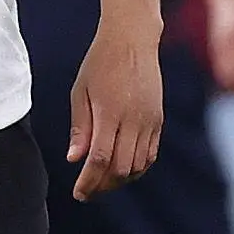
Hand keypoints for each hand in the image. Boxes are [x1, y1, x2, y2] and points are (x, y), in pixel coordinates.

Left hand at [68, 27, 163, 199]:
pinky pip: (150, 155)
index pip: (100, 159)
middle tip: (87, 190)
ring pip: (138, 166)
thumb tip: (74, 160)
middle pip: (121, 169)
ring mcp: (150, 121)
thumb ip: (80, 127)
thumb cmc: (100, 63)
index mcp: (110, 112)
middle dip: (103, 185)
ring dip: (120, 179)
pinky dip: (136, 168)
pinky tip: (121, 168)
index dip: (89, 181)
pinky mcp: (158, 120)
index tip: (78, 193)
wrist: (132, 39)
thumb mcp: (81, 91)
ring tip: (102, 180)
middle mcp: (133, 120)